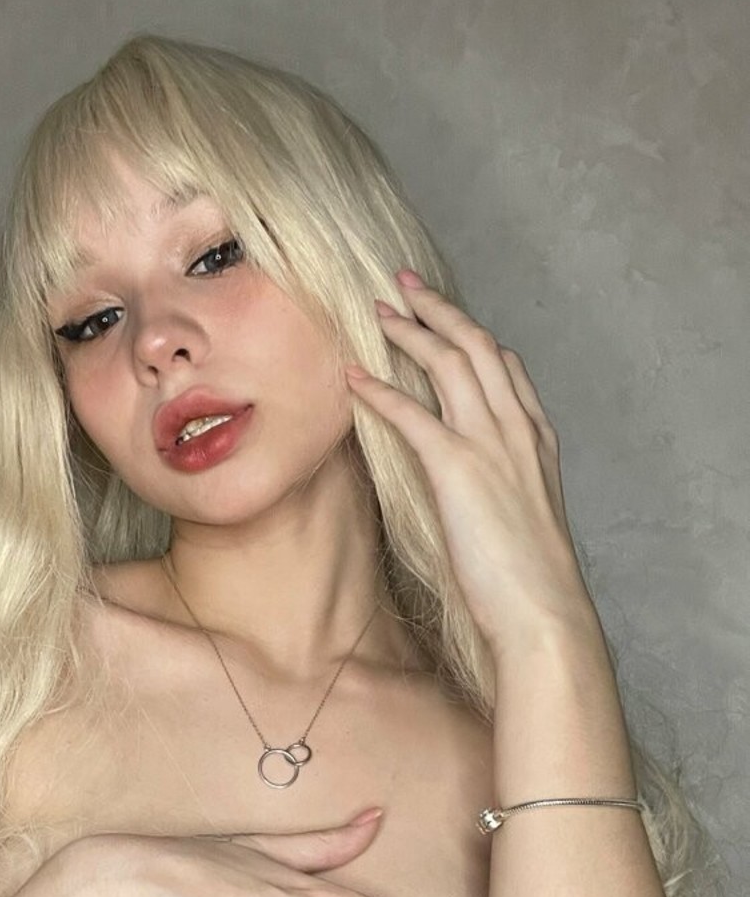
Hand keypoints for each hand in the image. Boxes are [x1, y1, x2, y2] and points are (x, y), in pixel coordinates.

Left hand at [344, 270, 598, 662]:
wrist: (542, 612)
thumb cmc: (529, 581)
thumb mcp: (522, 520)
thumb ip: (501, 488)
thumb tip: (472, 488)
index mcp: (537, 441)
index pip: (508, 368)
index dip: (474, 336)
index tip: (447, 318)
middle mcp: (517, 431)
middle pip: (477, 347)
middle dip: (439, 309)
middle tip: (403, 283)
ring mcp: (491, 445)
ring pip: (450, 363)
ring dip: (410, 331)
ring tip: (378, 310)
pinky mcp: (457, 469)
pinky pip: (412, 415)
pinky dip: (380, 391)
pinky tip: (354, 377)